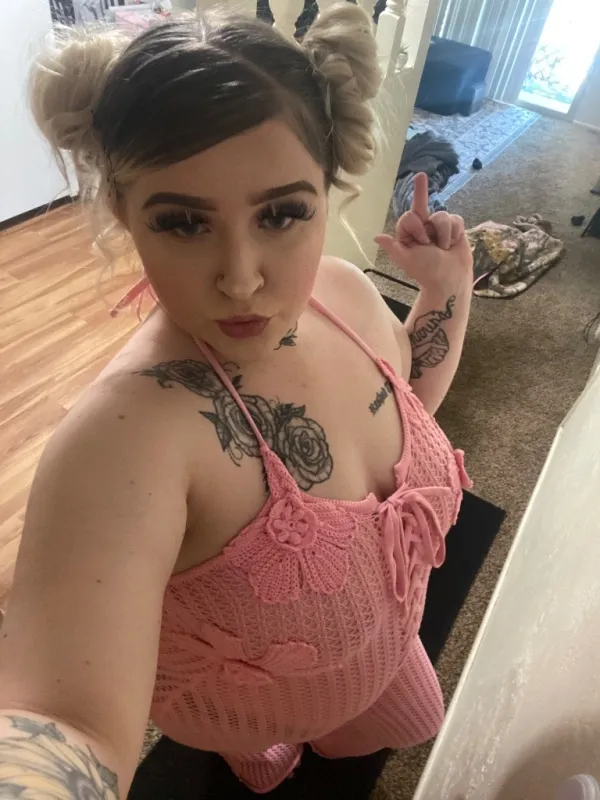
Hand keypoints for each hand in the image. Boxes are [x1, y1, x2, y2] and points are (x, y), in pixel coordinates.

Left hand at [375, 172, 472, 294]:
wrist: (451, 280)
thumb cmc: (427, 271)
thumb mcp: (406, 260)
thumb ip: (392, 247)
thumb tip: (376, 237)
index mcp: (407, 235)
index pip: (409, 217)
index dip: (417, 227)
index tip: (423, 242)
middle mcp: (421, 228)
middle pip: (421, 206)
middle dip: (424, 205)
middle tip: (428, 222)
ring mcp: (437, 227)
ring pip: (441, 215)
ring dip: (444, 234)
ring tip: (445, 249)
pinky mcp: (454, 228)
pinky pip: (455, 219)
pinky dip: (455, 233)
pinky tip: (453, 244)